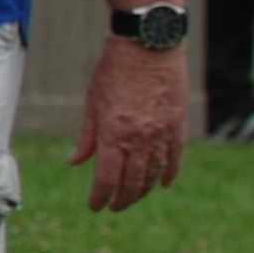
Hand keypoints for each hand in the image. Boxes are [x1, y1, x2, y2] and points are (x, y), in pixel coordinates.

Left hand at [72, 40, 185, 212]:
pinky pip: (175, 158)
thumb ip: (87, 136)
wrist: (148, 46)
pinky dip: (169, 173)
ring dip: (144, 190)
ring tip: (135, 197)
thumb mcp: (93, 102)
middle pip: (132, 182)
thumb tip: (75, 161)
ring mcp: (161, 134)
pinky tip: (164, 183)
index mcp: (113, 134)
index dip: (100, 197)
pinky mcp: (178, 126)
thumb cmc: (114, 70)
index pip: (107, 178)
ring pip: (154, 174)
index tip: (95, 206)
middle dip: (122, 199)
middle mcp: (139, 139)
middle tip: (115, 206)